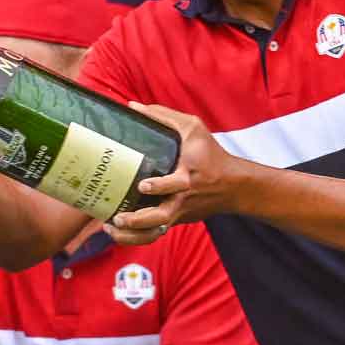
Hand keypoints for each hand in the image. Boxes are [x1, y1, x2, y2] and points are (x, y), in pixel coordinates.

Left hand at [105, 103, 243, 245]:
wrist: (233, 186)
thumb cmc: (210, 154)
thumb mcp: (193, 129)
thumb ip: (164, 116)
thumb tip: (133, 107)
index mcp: (188, 175)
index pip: (176, 185)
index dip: (160, 186)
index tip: (144, 185)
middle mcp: (182, 198)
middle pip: (161, 217)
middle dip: (139, 220)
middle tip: (119, 217)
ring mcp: (178, 212)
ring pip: (155, 231)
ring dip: (132, 235)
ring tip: (111, 228)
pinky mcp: (176, 219)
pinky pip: (155, 233)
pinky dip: (136, 236)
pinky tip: (117, 231)